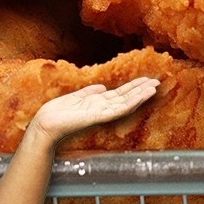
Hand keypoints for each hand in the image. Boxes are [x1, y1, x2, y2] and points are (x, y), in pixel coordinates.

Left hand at [31, 76, 159, 144]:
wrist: (46, 123)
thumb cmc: (57, 113)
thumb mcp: (75, 97)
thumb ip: (89, 92)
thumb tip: (101, 87)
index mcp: (98, 103)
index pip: (120, 94)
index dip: (134, 87)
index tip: (146, 80)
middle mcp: (103, 108)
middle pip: (126, 97)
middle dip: (141, 89)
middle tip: (157, 81)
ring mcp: (102, 113)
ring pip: (126, 102)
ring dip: (141, 94)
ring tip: (154, 87)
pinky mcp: (99, 116)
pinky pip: (119, 108)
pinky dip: (132, 102)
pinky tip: (141, 96)